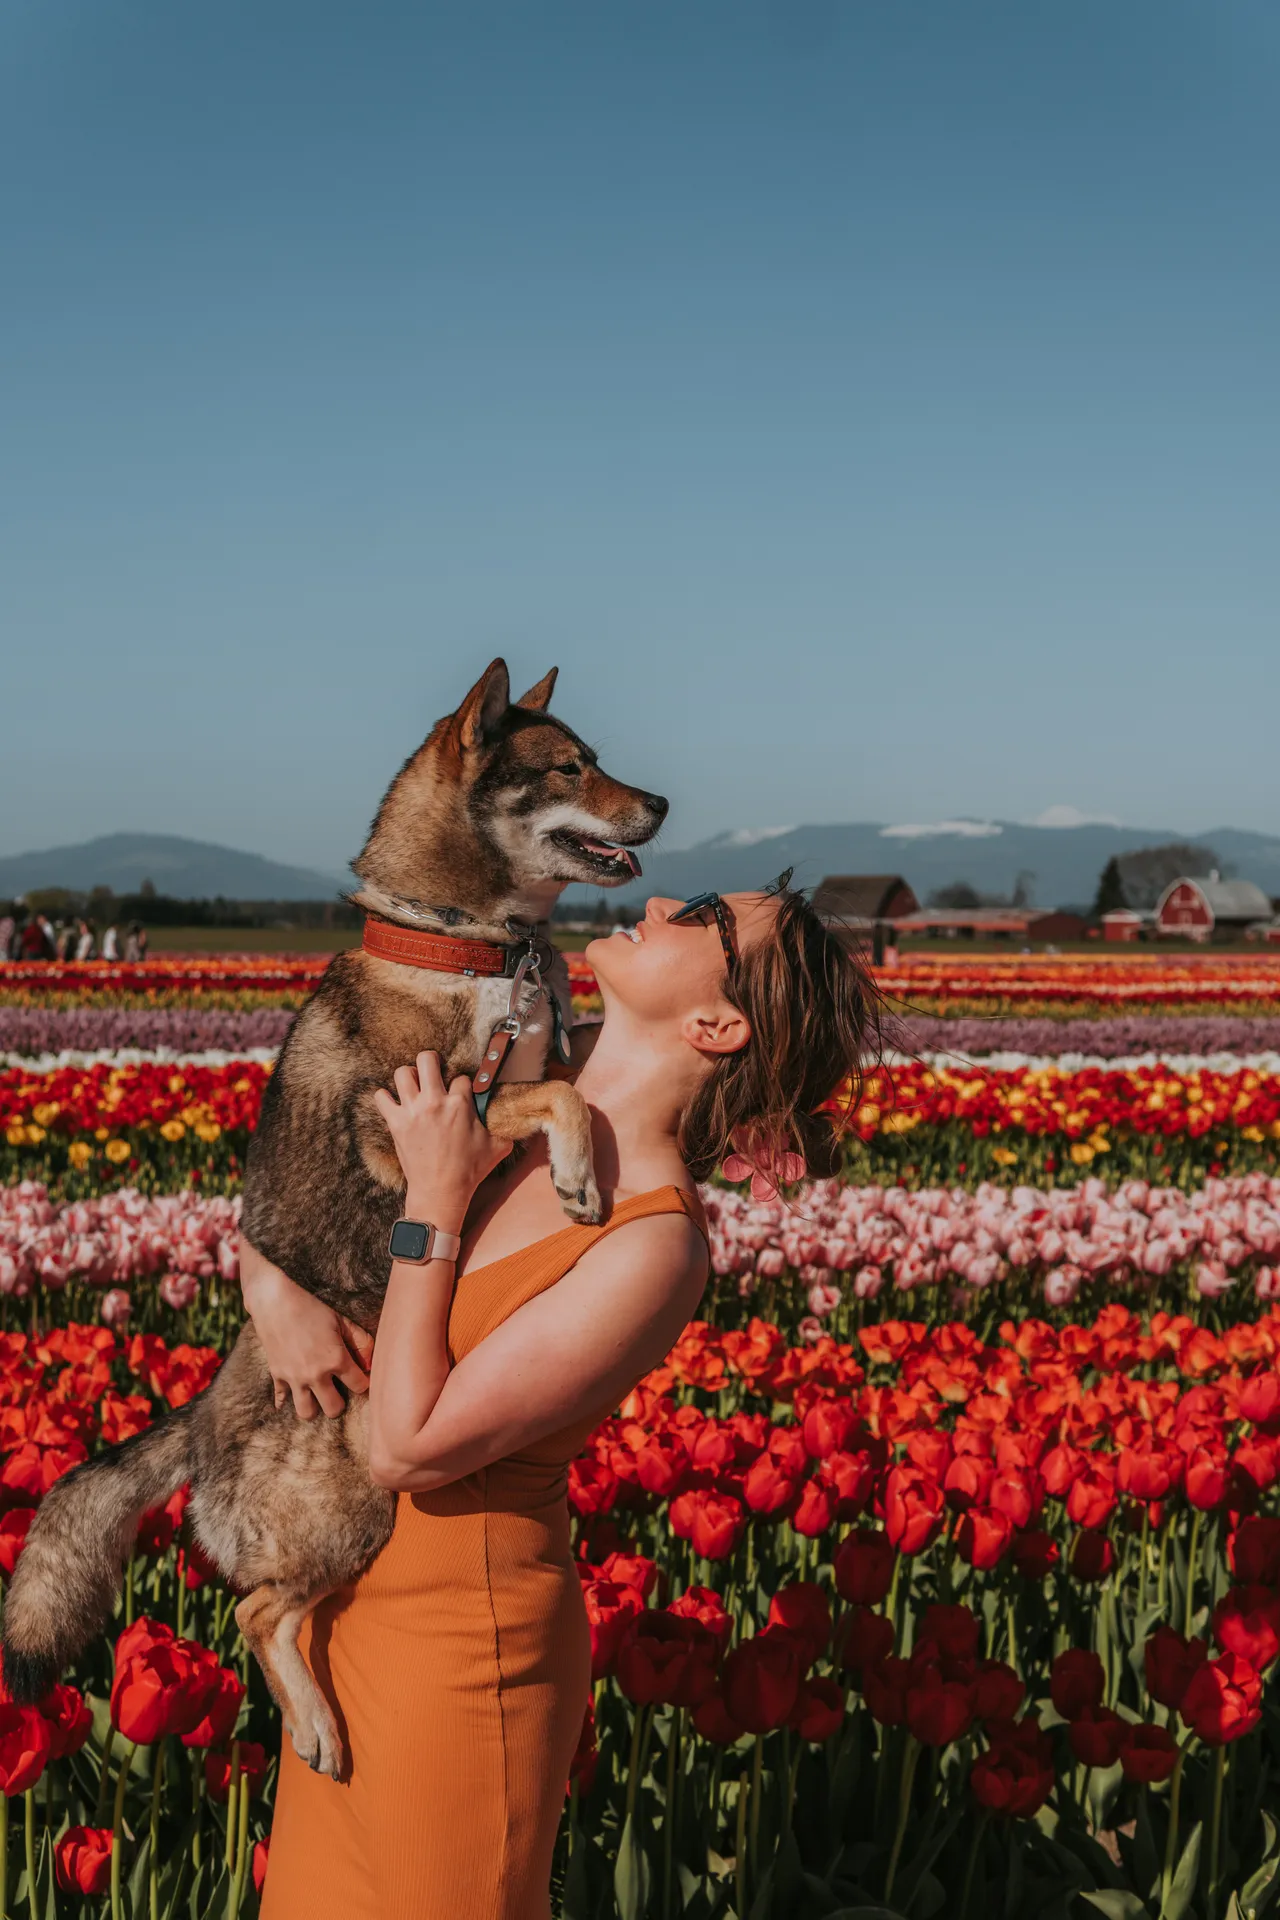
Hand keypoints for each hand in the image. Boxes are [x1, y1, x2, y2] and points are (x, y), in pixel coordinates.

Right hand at [238, 1233, 373, 1419]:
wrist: (274, 1299)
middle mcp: (315, 1374)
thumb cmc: (311, 1306)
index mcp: (336, 1359)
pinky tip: (293, 1394)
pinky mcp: (277, 1375)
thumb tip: (371, 1362)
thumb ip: (361, 1341)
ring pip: (306, 1413)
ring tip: (318, 1395)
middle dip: (340, 1403)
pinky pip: (281, 1399)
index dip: (363, 1383)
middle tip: (339, 1391)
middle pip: (333, 1409)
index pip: (359, 1387)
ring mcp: (294, 1377)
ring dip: (314, 1407)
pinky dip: (286, 1400)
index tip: (360, 1378)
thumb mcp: (341, 1319)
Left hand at [373, 1052, 513, 1232]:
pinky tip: (395, 1103)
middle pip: (427, 1059)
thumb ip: (505, 1127)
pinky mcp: (396, 1123)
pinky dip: (385, 1098)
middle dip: (432, 1061)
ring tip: (415, 1086)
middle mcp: (435, 1101)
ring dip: (409, 1076)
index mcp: (460, 1104)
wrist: (441, 1191)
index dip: (463, 1084)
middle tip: (434, 1072)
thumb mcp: (497, 1147)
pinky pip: (381, 1098)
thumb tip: (516, 1118)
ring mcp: (413, 1111)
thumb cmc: (469, 1170)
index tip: (462, 1094)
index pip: (462, 1077)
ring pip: (402, 1073)